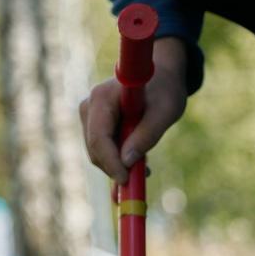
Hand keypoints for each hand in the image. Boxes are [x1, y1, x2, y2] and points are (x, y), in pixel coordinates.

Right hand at [79, 37, 187, 183]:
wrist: (160, 75)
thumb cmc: (164, 89)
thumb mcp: (165, 111)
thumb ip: (147, 135)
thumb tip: (127, 162)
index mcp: (102, 98)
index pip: (99, 138)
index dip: (111, 162)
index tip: (127, 180)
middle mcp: (89, 106)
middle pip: (95, 149)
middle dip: (115, 167)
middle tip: (141, 179)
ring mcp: (89, 116)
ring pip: (97, 153)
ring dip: (119, 165)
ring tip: (146, 168)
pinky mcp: (94, 125)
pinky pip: (102, 150)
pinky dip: (118, 161)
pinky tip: (138, 168)